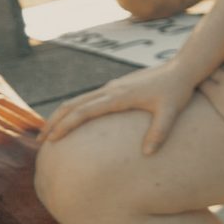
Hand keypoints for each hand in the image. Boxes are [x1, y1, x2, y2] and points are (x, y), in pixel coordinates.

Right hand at [41, 60, 200, 153]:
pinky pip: (87, 99)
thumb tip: (147, 154)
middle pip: (72, 105)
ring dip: (61, 115)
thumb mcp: (171, 112)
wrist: (182, 69)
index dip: (66, 125)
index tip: (52, 139)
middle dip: (54, 122)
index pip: (84, 111)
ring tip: (50, 133)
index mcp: (118, 96)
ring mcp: (111, 88)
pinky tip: (73, 122)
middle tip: (40, 141)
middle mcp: (110, 90)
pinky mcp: (116, 88)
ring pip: (77, 100)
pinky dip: (74, 110)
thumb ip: (159, 132)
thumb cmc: (177, 90)